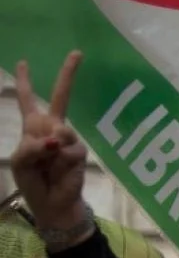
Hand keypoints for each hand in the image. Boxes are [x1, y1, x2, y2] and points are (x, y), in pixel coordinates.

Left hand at [10, 52, 92, 236]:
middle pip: (61, 98)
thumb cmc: (33, 182)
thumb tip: (56, 139)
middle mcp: (52, 129)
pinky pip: (70, 149)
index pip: (29, 101)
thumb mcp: (20, 162)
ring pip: (62, 130)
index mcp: (33, 128)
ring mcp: (68, 140)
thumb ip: (32, 145)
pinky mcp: (79, 153)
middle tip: (77, 53)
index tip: (24, 61)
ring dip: (51, 149)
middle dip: (68, 75)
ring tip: (48, 165)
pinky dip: (61, 160)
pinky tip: (59, 171)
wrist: (52, 205)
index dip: (27, 82)